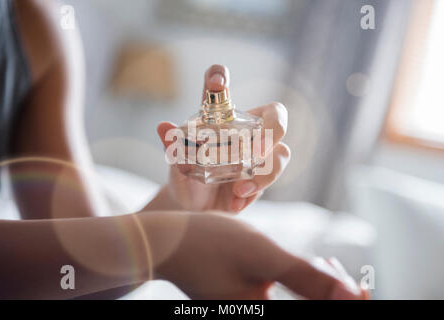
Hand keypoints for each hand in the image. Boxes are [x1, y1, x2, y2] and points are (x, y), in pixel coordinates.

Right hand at [145, 211, 368, 299]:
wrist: (169, 242)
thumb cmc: (211, 244)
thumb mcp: (265, 257)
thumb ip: (310, 280)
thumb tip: (356, 297)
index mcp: (261, 316)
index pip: (322, 318)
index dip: (347, 303)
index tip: (362, 286)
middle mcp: (255, 316)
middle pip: (313, 311)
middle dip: (334, 294)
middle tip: (332, 266)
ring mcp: (251, 310)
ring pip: (301, 305)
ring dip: (319, 288)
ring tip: (323, 263)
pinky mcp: (249, 303)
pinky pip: (286, 299)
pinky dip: (302, 286)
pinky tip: (303, 266)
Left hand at [156, 65, 290, 212]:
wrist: (192, 208)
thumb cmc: (186, 177)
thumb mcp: (177, 165)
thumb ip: (174, 148)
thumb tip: (163, 127)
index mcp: (219, 119)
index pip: (221, 89)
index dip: (220, 75)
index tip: (216, 82)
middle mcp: (244, 133)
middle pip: (276, 116)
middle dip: (276, 127)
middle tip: (257, 150)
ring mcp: (257, 157)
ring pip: (282, 153)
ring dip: (266, 172)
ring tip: (240, 189)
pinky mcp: (260, 180)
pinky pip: (268, 182)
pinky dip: (253, 193)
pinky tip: (234, 204)